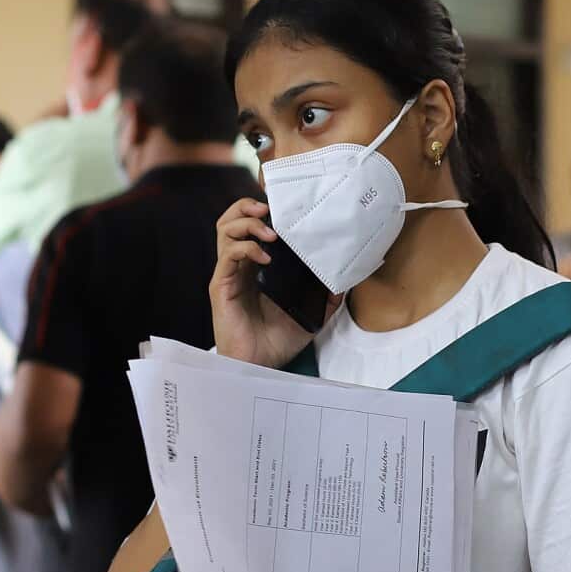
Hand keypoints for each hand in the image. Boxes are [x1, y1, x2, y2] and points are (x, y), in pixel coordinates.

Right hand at [210, 199, 339, 367]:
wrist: (262, 365)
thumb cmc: (280, 339)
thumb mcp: (313, 312)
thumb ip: (328, 294)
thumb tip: (348, 277)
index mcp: (257, 266)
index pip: (251, 227)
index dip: (262, 211)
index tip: (284, 206)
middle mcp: (240, 265)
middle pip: (231, 221)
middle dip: (248, 207)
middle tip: (268, 208)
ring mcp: (230, 274)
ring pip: (225, 231)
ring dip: (247, 223)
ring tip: (271, 232)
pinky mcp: (222, 286)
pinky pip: (228, 257)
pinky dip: (246, 248)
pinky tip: (265, 256)